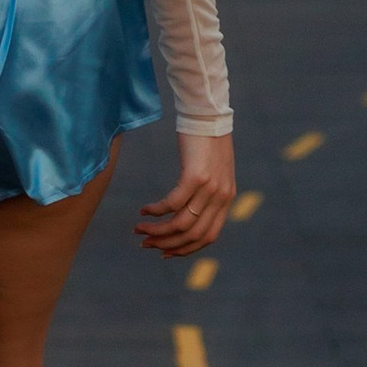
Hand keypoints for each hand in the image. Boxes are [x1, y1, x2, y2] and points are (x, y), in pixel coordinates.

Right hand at [138, 129, 233, 257]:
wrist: (208, 114)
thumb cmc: (206, 141)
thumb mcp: (213, 172)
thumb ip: (207, 193)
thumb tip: (188, 212)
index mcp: (227, 200)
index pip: (208, 237)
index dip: (185, 250)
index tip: (165, 252)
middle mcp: (221, 198)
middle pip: (192, 235)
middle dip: (167, 244)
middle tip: (146, 243)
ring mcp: (210, 188)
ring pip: (181, 223)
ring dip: (157, 230)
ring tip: (140, 229)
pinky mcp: (195, 176)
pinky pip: (172, 203)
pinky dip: (156, 211)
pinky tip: (144, 210)